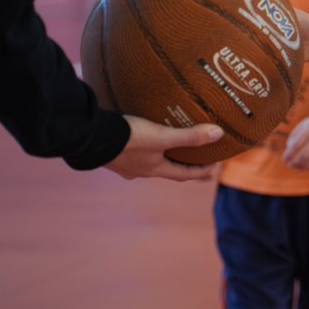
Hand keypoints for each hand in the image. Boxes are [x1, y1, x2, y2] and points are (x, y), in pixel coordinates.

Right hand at [104, 115, 220, 180]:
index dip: (201, 172)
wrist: (90, 137)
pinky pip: (135, 154)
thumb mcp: (162, 136)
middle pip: (168, 170)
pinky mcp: (114, 154)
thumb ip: (189, 136)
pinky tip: (142, 140)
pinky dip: (145, 149)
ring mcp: (125, 164)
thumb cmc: (128, 139)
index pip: (184, 174)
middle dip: (184, 166)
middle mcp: (141, 171)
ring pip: (150, 163)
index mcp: (154, 169)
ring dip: (163, 158)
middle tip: (197, 163)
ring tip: (169, 150)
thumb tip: (218, 134)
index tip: (215, 169)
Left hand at [282, 116, 308, 169]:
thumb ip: (294, 136)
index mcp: (308, 130)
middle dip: (295, 162)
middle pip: (304, 155)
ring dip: (304, 167)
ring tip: (298, 167)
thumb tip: (289, 149)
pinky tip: (307, 168)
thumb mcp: (302, 126)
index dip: (289, 154)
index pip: (296, 145)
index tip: (284, 159)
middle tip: (290, 164)